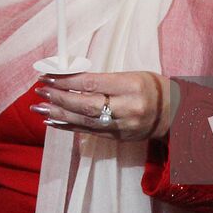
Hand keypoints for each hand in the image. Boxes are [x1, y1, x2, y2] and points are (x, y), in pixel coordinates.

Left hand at [31, 70, 170, 140]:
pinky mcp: (118, 138)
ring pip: (84, 121)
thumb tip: (68, 77)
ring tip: (38, 107)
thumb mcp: (132, 74)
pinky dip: (68, 126)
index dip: (67, 80)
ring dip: (58, 113)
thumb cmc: (152, 87)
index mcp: (132, 86)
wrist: (174, 113)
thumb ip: (102, 79)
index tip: (49, 74)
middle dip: (59, 97)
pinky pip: (88, 132)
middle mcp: (127, 108)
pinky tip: (52, 121)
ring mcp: (122, 126)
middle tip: (40, 90)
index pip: (92, 83)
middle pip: (86, 104)